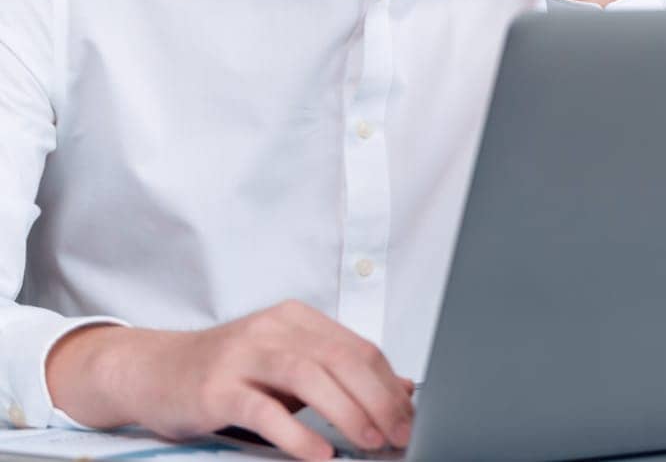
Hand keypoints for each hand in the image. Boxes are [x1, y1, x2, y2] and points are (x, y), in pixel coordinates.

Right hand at [45, 301, 414, 460]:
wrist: (152, 370)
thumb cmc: (229, 372)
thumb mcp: (289, 365)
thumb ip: (341, 373)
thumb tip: (402, 390)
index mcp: (298, 319)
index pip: (359, 348)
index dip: (389, 385)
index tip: (410, 417)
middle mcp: (274, 329)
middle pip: (341, 360)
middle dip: (378, 400)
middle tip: (399, 433)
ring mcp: (244, 355)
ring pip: (310, 377)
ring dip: (347, 413)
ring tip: (370, 442)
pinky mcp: (216, 387)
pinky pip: (264, 410)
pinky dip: (297, 434)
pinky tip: (320, 455)